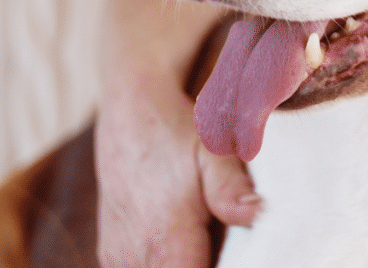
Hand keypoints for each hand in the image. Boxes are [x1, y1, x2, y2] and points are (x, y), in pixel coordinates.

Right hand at [94, 72, 260, 266]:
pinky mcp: (112, 253)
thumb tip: (255, 214)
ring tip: (212, 240)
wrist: (131, 114)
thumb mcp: (214, 152)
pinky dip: (171, 261)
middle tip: (235, 246)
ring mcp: (119, 257)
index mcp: (165, 240)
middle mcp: (134, 256)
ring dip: (191, 264)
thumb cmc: (178, 133)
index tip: (247, 256)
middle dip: (213, 265)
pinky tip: (190, 241)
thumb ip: (232, 189)